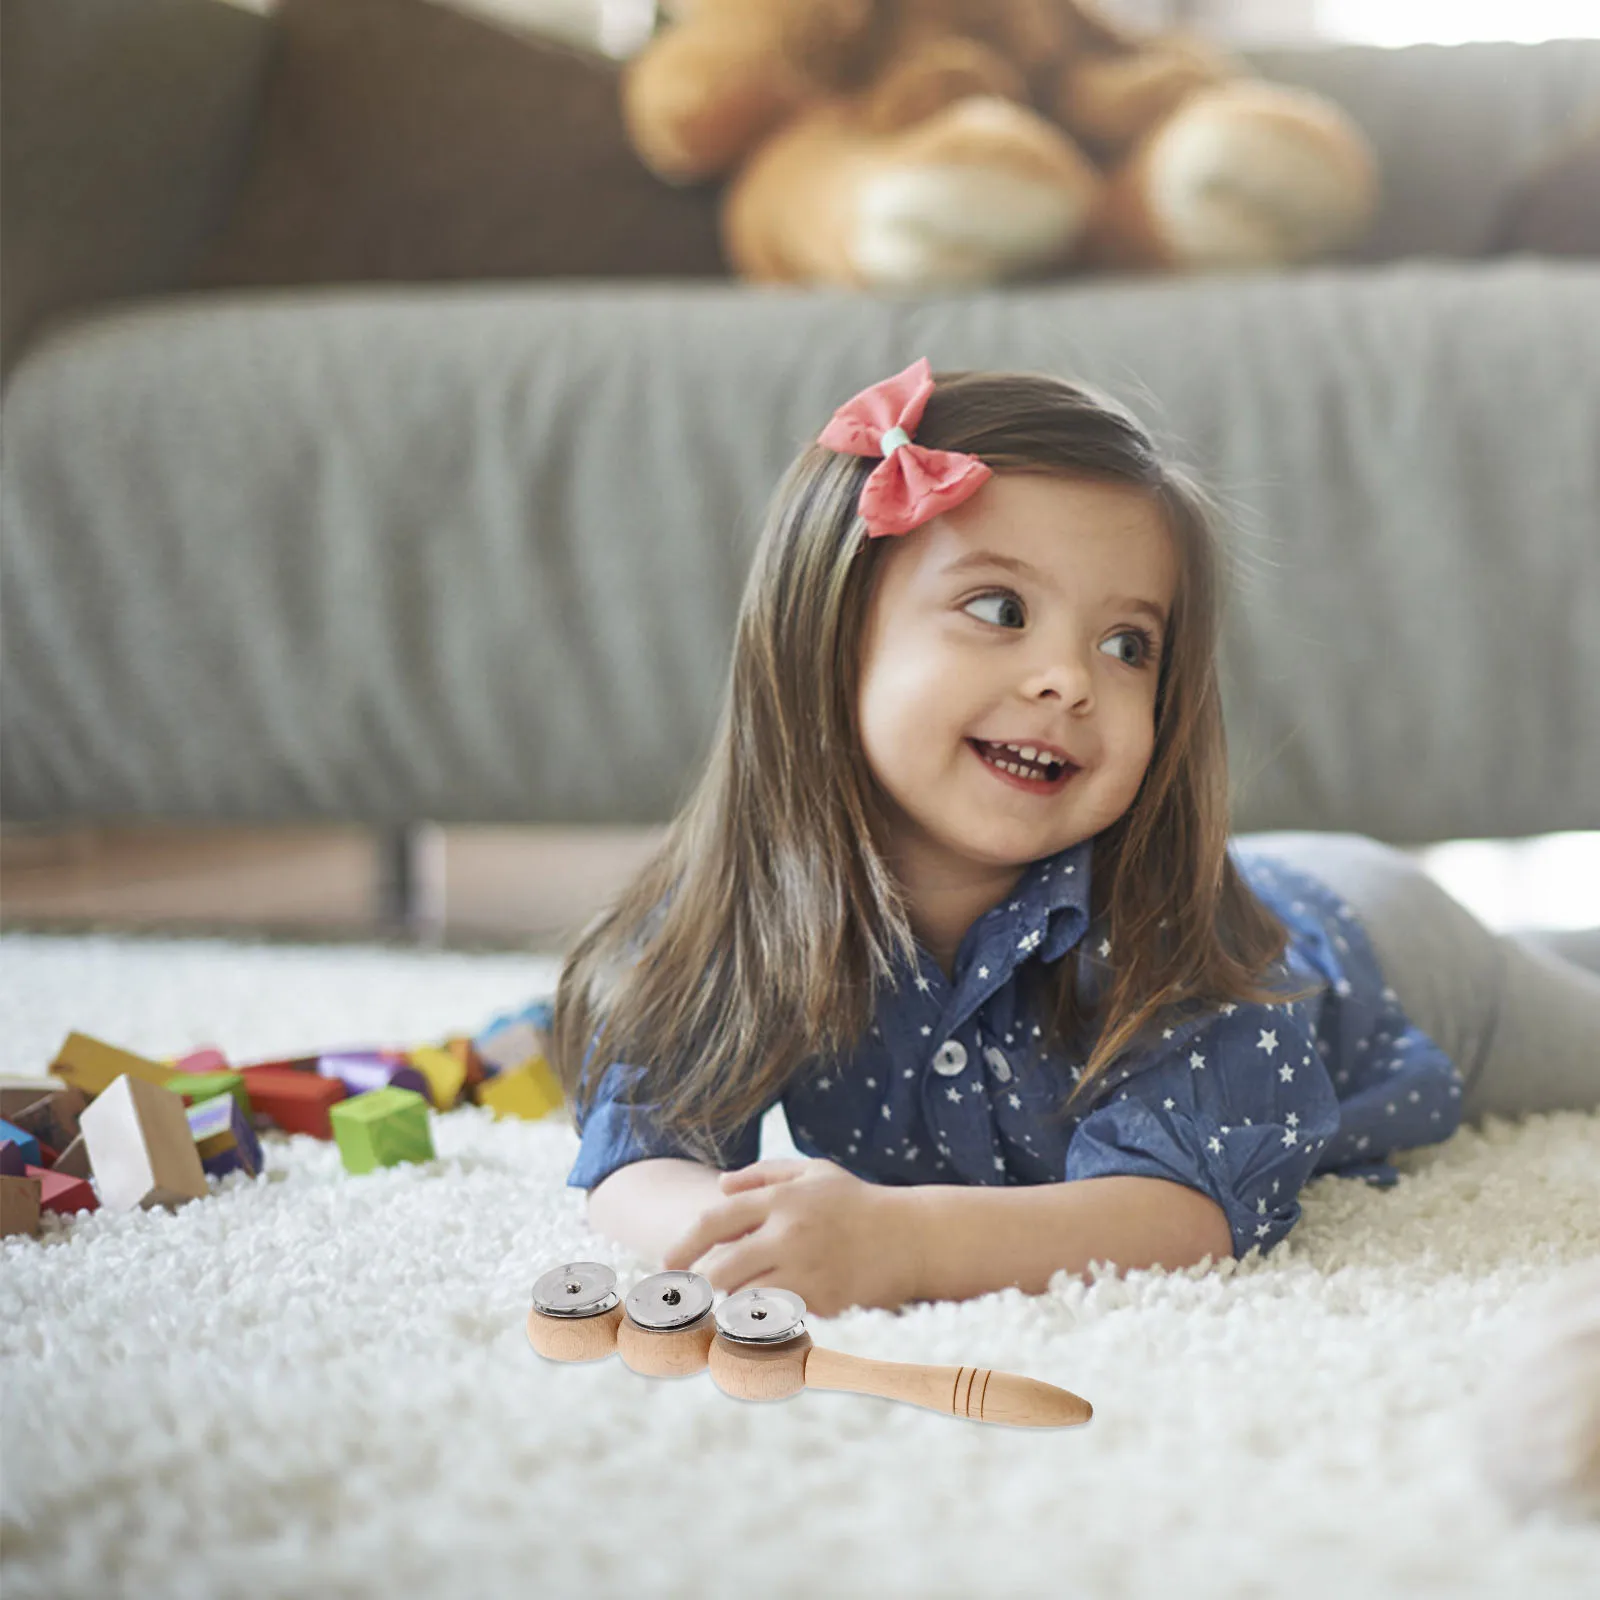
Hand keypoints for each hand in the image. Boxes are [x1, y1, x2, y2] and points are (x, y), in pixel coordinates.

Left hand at [659, 1157, 922, 1318]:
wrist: (912, 1237)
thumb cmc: (858, 1204)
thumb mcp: (815, 1172)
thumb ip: (764, 1174)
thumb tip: (720, 1187)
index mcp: (783, 1198)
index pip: (716, 1220)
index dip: (684, 1243)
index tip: (667, 1263)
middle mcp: (790, 1232)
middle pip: (723, 1267)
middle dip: (699, 1285)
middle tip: (683, 1298)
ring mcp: (807, 1269)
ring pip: (745, 1298)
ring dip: (727, 1307)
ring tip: (716, 1311)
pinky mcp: (823, 1300)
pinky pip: (776, 1318)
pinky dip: (759, 1322)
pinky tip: (751, 1325)